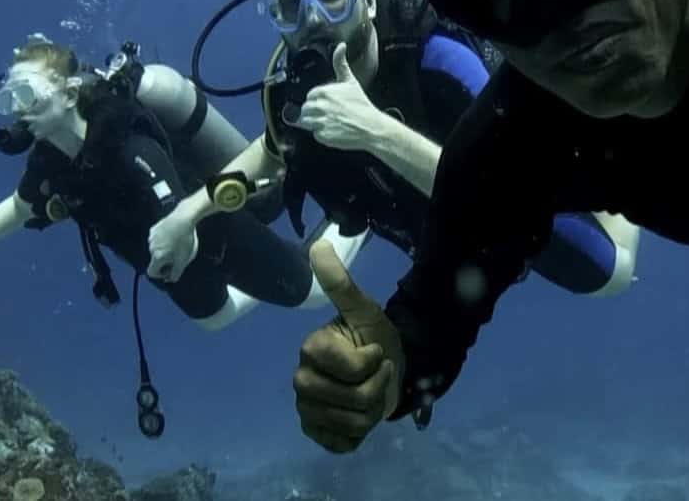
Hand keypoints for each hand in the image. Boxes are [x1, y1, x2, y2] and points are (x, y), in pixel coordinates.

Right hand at [148, 208, 198, 282]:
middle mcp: (151, 248)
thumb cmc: (184, 240)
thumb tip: (170, 279)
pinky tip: (173, 235)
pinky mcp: (154, 228)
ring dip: (164, 250)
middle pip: (155, 260)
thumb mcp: (183, 260)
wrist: (184, 218)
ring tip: (177, 244)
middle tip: (177, 255)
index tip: (171, 269)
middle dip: (165, 260)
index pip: (151, 272)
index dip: (161, 274)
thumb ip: (176, 273)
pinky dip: (163, 240)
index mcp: (157, 257)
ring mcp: (151, 237)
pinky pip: (157, 239)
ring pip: (156, 249)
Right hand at [293, 240, 403, 453]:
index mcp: (311, 348)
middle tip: (378, 374)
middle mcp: (302, 380)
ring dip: (374, 409)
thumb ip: (341, 284)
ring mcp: (306, 409)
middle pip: (351, 399)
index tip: (375, 350)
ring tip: (372, 393)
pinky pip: (344, 444)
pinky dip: (362, 433)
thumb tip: (319, 244)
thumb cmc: (374, 338)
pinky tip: (361, 415)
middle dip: (376, 388)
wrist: (386, 371)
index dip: (372, 361)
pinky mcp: (316, 433)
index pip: (351, 368)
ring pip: (351, 423)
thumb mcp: (365, 310)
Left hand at [296, 43, 384, 151]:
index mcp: (323, 92)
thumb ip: (340, 63)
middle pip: (306, 110)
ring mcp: (320, 122)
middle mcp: (320, 106)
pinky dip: (323, 135)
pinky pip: (315, 135)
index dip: (319, 100)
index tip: (329, 104)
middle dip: (316, 112)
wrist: (371, 126)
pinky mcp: (323, 136)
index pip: (310, 96)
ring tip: (332, 122)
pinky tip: (335, 130)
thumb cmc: (361, 105)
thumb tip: (341, 46)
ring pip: (307, 122)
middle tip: (331, 114)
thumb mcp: (350, 81)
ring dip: (317, 123)